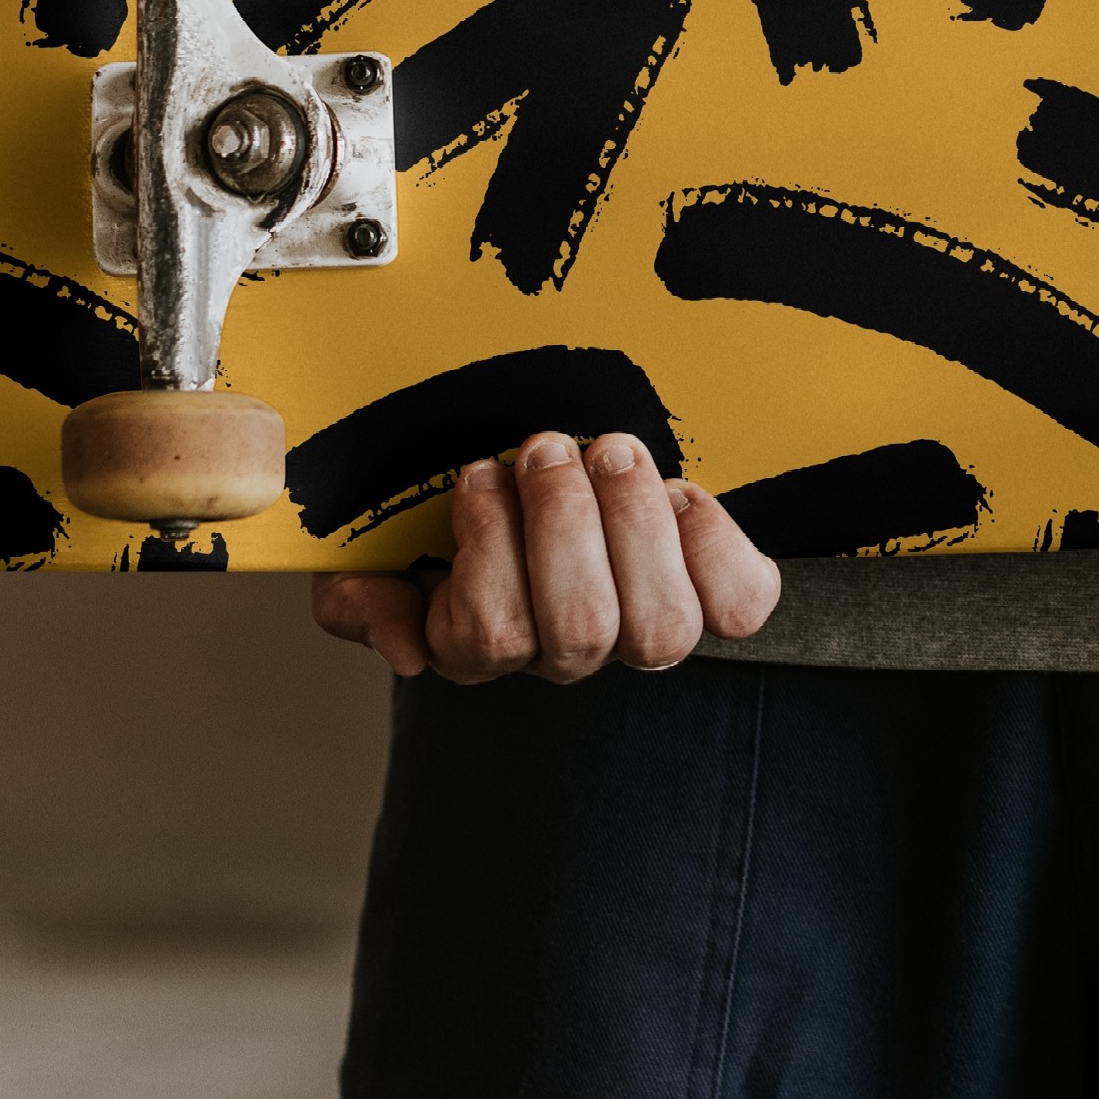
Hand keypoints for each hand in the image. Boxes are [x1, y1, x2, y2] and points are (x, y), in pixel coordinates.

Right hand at [310, 431, 780, 681]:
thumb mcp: (368, 547)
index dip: (487, 548)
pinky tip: (680, 493)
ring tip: (608, 451)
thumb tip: (407, 649)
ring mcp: (643, 628)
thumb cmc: (441, 510)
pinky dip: (715, 542)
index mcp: (482, 640)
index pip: (489, 636)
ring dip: (633, 524)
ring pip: (660, 627)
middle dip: (561, 524)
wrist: (523, 468)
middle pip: (579, 631)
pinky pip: (739, 604)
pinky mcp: (713, 596)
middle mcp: (567, 650)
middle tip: (544, 448)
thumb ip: (359, 597)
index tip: (477, 472)